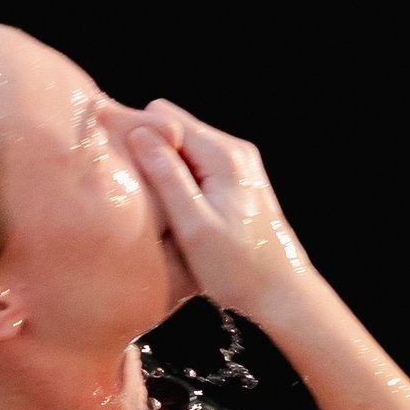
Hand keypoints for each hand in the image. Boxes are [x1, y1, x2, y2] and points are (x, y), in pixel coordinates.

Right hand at [127, 100, 312, 324]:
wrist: (282, 293)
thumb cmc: (238, 268)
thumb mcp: (194, 225)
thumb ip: (166, 177)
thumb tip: (138, 133)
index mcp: (223, 156)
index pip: (166, 116)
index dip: (140, 136)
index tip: (127, 168)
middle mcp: (235, 151)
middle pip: (176, 127)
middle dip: (152, 152)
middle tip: (141, 192)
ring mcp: (239, 164)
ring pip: (185, 147)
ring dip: (166, 169)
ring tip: (159, 206)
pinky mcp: (237, 180)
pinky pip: (197, 165)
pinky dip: (181, 182)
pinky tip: (178, 211)